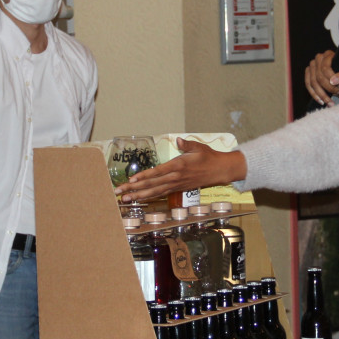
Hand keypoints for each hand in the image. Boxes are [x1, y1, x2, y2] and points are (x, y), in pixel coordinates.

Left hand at [116, 138, 246, 202]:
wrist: (219, 170)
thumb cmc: (208, 156)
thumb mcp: (198, 147)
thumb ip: (187, 144)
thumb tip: (178, 140)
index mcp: (179, 165)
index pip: (158, 172)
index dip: (144, 177)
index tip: (132, 179)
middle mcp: (175, 177)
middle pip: (152, 185)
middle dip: (134, 189)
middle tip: (119, 192)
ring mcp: (176, 185)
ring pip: (154, 192)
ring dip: (139, 195)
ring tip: (125, 198)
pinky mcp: (177, 189)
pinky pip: (160, 194)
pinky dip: (149, 196)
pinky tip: (139, 198)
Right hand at [305, 50, 338, 105]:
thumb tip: (334, 80)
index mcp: (328, 55)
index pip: (325, 68)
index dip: (331, 80)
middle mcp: (318, 58)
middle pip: (318, 76)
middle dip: (327, 89)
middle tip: (336, 95)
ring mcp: (312, 66)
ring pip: (313, 82)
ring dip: (321, 94)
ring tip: (330, 102)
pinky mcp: (308, 74)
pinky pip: (308, 85)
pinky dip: (314, 95)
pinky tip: (321, 101)